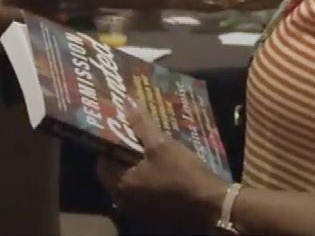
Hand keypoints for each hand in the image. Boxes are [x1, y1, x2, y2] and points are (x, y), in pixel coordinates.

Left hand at [96, 104, 227, 229]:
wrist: (212, 204)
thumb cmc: (182, 173)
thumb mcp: (161, 144)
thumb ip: (141, 124)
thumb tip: (126, 101)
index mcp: (122, 185)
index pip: (101, 164)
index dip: (108, 146)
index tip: (117, 131)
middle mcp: (126, 201)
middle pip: (117, 173)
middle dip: (124, 155)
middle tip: (133, 136)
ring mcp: (142, 210)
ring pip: (133, 183)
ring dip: (137, 166)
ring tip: (147, 146)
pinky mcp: (158, 213)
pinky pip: (146, 192)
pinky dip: (149, 179)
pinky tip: (161, 164)